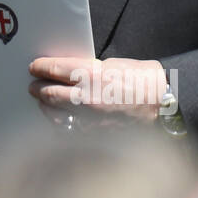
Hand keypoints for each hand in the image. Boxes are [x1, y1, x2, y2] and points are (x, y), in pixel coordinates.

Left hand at [28, 57, 166, 122]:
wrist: (165, 105)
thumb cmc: (143, 80)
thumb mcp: (114, 64)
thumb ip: (90, 69)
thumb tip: (71, 73)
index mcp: (91, 73)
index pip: (55, 69)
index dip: (40, 67)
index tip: (34, 67)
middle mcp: (87, 96)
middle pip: (50, 92)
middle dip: (38, 88)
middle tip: (33, 86)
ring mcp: (90, 117)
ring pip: (56, 113)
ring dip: (46, 107)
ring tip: (42, 103)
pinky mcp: (96, 133)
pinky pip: (70, 128)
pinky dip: (60, 123)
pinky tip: (58, 119)